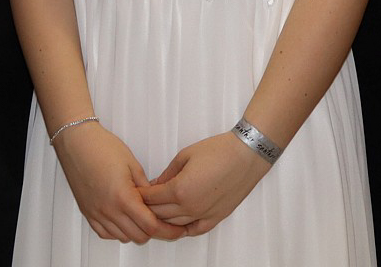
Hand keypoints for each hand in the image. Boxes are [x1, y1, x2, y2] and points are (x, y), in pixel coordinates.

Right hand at [54, 123, 184, 242]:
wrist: (77, 141)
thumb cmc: (101, 147)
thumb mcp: (133, 164)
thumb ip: (146, 188)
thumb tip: (155, 201)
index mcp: (123, 197)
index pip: (151, 226)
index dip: (168, 231)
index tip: (176, 230)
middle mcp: (108, 209)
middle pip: (139, 236)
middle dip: (154, 231)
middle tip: (162, 221)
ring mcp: (96, 213)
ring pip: (123, 237)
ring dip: (136, 231)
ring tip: (142, 217)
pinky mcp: (88, 212)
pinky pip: (106, 234)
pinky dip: (118, 231)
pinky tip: (123, 220)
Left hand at [138, 131, 272, 235]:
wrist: (246, 154)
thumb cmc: (219, 151)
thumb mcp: (184, 156)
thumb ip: (167, 174)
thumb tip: (156, 185)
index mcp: (179, 190)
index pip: (151, 199)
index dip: (140, 195)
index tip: (134, 192)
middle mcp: (190, 206)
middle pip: (159, 214)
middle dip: (147, 207)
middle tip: (139, 202)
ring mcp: (204, 214)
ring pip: (174, 224)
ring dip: (162, 219)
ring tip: (154, 211)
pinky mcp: (216, 217)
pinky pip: (194, 230)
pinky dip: (182, 229)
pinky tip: (176, 224)